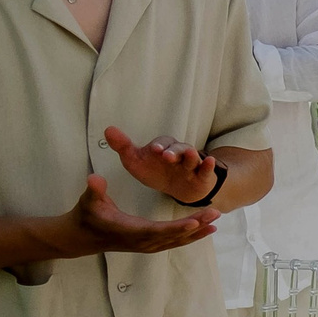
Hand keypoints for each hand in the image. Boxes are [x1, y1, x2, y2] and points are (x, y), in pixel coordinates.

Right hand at [60, 173, 217, 255]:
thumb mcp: (89, 200)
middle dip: (196, 225)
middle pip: (174, 235)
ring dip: (197, 231)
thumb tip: (94, 178)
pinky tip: (205, 230)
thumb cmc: (86, 215)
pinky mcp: (147, 245)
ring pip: (176, 240)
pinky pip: (173, 242)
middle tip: (216, 213)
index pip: (158, 230)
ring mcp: (145, 245)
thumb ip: (94, 190)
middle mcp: (141, 241)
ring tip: (216, 220)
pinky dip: (190, 236)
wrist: (79, 237)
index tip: (196, 221)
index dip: (178, 227)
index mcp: (130, 231)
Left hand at [103, 127, 220, 204]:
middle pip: (179, 148)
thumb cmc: (156, 170)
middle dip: (174, 151)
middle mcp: (179, 153)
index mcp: (163, 148)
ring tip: (191, 155)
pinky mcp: (202, 176)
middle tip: (167, 156)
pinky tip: (209, 161)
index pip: (162, 144)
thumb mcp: (136, 161)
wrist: (177, 187)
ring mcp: (192, 164)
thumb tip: (108, 129)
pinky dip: (209, 165)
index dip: (158, 146)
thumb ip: (123, 146)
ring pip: (193, 158)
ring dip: (192, 156)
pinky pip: (207, 169)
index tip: (154, 150)